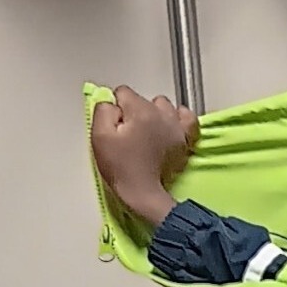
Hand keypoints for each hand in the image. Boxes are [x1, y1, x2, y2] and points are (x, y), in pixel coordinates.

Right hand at [91, 87, 198, 227]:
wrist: (144, 194)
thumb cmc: (122, 168)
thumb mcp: (100, 136)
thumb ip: (103, 111)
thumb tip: (111, 104)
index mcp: (140, 110)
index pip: (123, 92)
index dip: (115, 109)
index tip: (115, 125)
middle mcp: (162, 114)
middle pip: (143, 99)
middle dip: (134, 111)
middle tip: (129, 133)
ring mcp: (176, 126)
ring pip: (163, 106)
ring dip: (155, 114)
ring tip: (147, 132)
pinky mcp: (185, 139)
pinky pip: (187, 117)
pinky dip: (178, 118)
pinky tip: (169, 126)